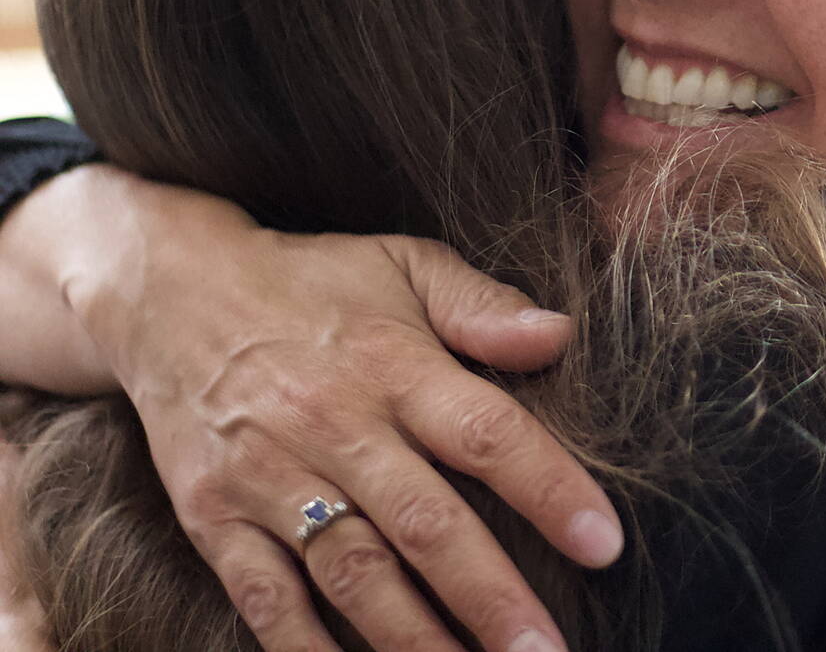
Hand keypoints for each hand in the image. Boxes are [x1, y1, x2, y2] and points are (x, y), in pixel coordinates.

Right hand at [62, 170, 621, 651]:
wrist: (169, 293)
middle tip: (545, 649)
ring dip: (414, 638)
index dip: (550, 489)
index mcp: (396, 367)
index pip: (488, 434)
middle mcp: (337, 428)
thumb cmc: (313, 281)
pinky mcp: (217, 519)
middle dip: (489, 595)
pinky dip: (307, 649)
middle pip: (425, 524)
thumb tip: (560, 334)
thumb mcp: (404, 264)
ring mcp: (271, 480)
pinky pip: (266, 598)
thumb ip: (483, 305)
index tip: (604, 542)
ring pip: (353, 574)